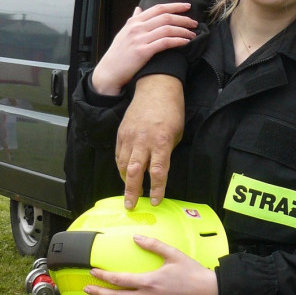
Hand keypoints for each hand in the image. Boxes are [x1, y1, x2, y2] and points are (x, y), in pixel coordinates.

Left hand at [83, 235, 218, 294]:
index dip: (104, 276)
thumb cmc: (192, 272)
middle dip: (100, 293)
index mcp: (149, 281)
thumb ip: (153, 245)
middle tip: (88, 289)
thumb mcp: (173, 254)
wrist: (207, 291)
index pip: (120, 279)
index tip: (94, 272)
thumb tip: (136, 237)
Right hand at [90, 3, 196, 95]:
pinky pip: (165, 42)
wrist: (109, 71)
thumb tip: (138, 9)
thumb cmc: (118, 53)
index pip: (158, 8)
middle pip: (165, 17)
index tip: (187, 6)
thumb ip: (133, 20)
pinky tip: (186, 42)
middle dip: (183, 19)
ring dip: (183, 30)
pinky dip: (178, 41)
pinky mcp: (143, 51)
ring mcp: (139, 39)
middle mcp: (137, 28)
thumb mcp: (123, 32)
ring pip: (167, 29)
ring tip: (193, 34)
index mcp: (134, 21)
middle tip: (194, 23)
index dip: (175, 6)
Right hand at [117, 74, 184, 208]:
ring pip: (122, 165)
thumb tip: (159, 169)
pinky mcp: (121, 133)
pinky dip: (120, 166)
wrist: (156, 88)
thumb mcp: (177, 134)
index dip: (156, 189)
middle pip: (134, 172)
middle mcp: (143, 141)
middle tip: (130, 205)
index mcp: (161, 142)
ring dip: (124, 180)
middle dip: (131, 191)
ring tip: (128, 192)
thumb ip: (166, 153)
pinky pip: (119, 154)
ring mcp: (129, 137)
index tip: (154, 201)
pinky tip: (124, 173)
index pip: (158, 172)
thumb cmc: (171, 111)